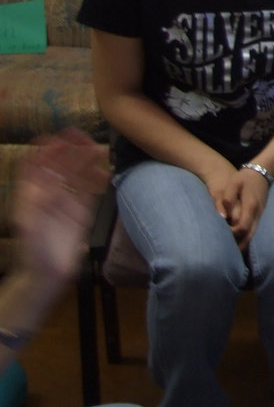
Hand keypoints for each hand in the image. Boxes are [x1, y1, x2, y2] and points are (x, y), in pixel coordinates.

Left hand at [13, 128, 109, 285]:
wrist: (46, 276)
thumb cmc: (33, 251)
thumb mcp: (29, 224)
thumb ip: (37, 202)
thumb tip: (48, 181)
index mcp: (33, 194)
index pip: (37, 165)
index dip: (46, 150)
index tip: (57, 137)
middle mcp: (50, 194)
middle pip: (60, 166)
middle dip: (70, 150)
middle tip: (82, 137)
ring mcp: (67, 202)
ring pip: (77, 175)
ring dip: (85, 161)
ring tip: (96, 149)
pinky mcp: (82, 213)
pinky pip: (91, 191)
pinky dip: (97, 180)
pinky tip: (104, 172)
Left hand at [220, 168, 268, 250]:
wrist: (263, 172)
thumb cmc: (245, 177)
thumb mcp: (234, 183)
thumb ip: (227, 199)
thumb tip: (223, 216)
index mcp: (250, 206)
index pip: (242, 227)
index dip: (232, 233)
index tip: (221, 233)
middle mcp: (257, 213)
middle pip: (249, 235)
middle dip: (239, 245)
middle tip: (226, 252)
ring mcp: (260, 215)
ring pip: (253, 235)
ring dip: (243, 243)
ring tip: (231, 251)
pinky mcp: (260, 215)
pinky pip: (254, 230)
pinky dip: (246, 238)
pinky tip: (238, 241)